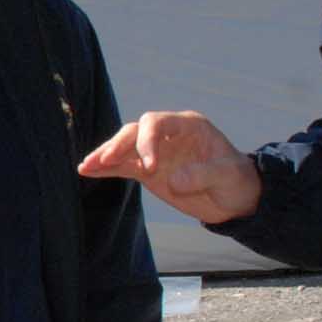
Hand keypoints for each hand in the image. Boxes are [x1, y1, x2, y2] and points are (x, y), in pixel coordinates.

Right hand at [78, 111, 261, 223]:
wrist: (236, 198)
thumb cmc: (236, 180)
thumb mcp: (227, 176)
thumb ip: (203, 174)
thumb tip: (173, 179)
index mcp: (188, 125)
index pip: (157, 122)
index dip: (147, 140)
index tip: (149, 167)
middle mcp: (167, 135)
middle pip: (135, 131)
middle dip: (119, 145)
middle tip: (108, 161)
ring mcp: (156, 152)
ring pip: (124, 147)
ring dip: (106, 155)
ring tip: (86, 166)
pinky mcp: (148, 171)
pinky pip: (123, 167)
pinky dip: (106, 168)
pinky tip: (87, 171)